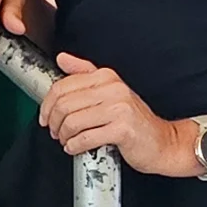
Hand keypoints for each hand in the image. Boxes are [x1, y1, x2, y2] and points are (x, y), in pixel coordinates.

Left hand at [39, 52, 193, 174]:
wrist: (162, 142)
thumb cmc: (134, 121)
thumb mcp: (110, 91)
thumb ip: (85, 73)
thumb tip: (62, 58)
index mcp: (107, 77)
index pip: (63, 86)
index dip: (47, 104)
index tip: (45, 117)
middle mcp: (113, 88)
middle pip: (65, 104)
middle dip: (53, 122)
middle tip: (54, 132)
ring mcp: (119, 108)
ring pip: (73, 122)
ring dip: (63, 136)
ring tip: (66, 141)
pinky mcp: (122, 129)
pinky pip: (86, 138)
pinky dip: (74, 146)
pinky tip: (75, 148)